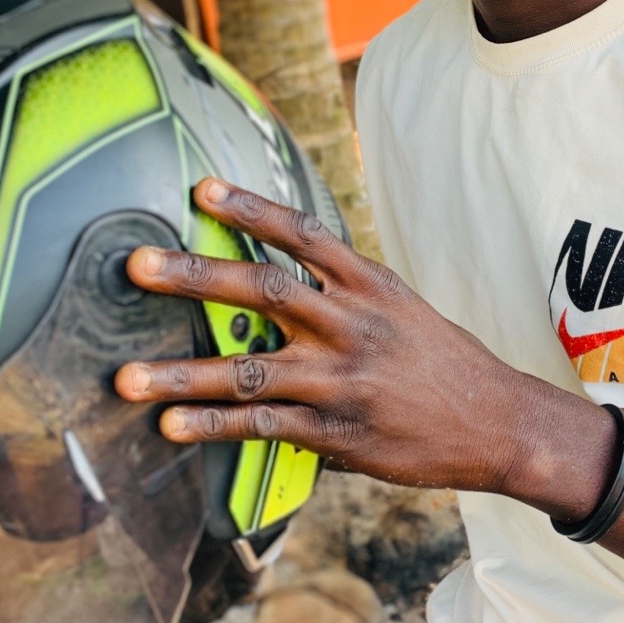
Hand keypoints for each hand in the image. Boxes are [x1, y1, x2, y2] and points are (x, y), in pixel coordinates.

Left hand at [114, 178, 615, 503]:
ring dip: (180, 375)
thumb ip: (342, 292)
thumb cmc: (442, 362)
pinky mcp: (336, 433)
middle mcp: (350, 326)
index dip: (249, 209)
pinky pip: (262, 428)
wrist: (497, 422)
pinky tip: (171, 428)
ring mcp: (340, 382)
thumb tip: (282, 277)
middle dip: (194, 277)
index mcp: (367, 286)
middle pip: (262, 292)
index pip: (300, 235)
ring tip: (126, 378)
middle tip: (136, 266)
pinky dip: (212, 427)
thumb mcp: (400, 307)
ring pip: (248, 372)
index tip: (201, 189)